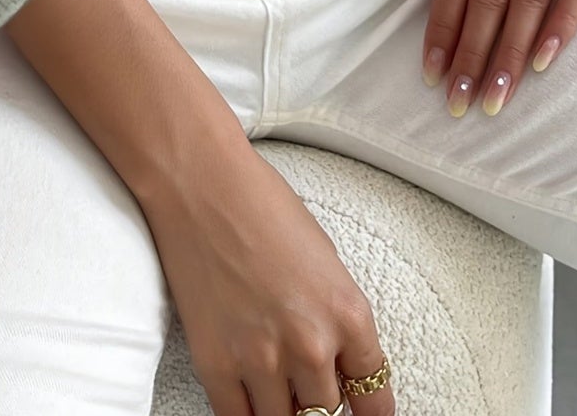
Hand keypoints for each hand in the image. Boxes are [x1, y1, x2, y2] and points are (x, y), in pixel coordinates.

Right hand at [136, 137, 395, 415]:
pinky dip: (246, 414)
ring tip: (276, 389)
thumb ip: (335, 319)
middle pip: (326, 415)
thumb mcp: (325, 260)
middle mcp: (311, 344)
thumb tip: (336, 366)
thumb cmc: (263, 206)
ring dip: (282, 410)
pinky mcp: (216, 365)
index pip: (374, 400)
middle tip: (306, 389)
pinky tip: (248, 397)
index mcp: (347, 313)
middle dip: (319, 405)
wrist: (202, 183)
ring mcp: (262, 359)